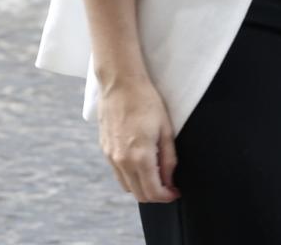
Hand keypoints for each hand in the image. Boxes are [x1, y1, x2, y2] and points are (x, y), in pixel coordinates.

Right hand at [98, 76, 178, 201]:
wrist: (120, 84)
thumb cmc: (146, 102)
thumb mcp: (166, 130)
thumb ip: (169, 159)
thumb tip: (170, 181)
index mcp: (139, 157)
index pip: (153, 192)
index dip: (167, 196)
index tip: (175, 192)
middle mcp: (122, 162)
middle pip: (139, 195)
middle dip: (156, 195)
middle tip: (169, 186)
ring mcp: (110, 157)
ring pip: (127, 187)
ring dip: (142, 187)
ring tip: (156, 174)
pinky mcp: (104, 150)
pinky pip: (118, 174)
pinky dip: (130, 177)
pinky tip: (141, 164)